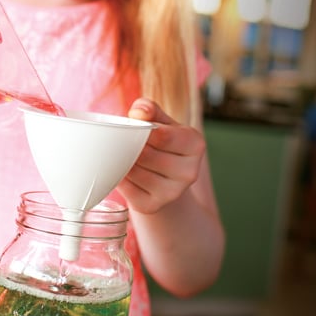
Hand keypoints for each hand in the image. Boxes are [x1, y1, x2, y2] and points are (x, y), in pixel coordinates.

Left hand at [117, 98, 205, 213]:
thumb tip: (139, 111)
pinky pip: (127, 189)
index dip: (140, 130)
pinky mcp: (153, 206)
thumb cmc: (160, 142)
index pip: (162, 136)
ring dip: (122, 161)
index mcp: (195, 144)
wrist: (163, 176)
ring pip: (135, 172)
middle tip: (122, 141)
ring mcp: (174, 193)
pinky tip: (123, 171)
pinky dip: (120, 178)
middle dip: (130, 146)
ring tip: (123, 154)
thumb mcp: (160, 121)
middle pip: (146, 155)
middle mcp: (190, 172)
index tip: (131, 127)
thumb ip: (149, 109)